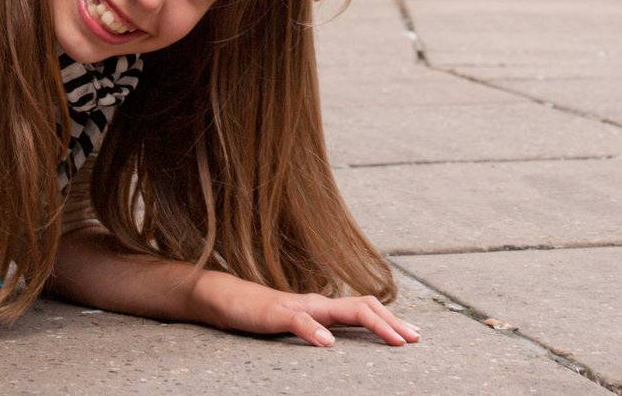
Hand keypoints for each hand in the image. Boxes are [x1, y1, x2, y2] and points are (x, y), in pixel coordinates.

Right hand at [198, 274, 419, 347]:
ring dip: (372, 323)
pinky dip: (316, 331)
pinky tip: (329, 344)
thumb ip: (322, 328)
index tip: (414, 335)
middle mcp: (318, 302)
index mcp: (325, 308)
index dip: (391, 320)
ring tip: (394, 340)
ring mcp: (300, 307)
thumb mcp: (300, 325)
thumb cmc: (266, 316)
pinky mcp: (278, 315)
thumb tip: (344, 341)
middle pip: (362, 306)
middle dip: (392, 322)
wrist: (229, 300)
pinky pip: (300, 322)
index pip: (364, 308)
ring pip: (341, 310)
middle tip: (415, 339)